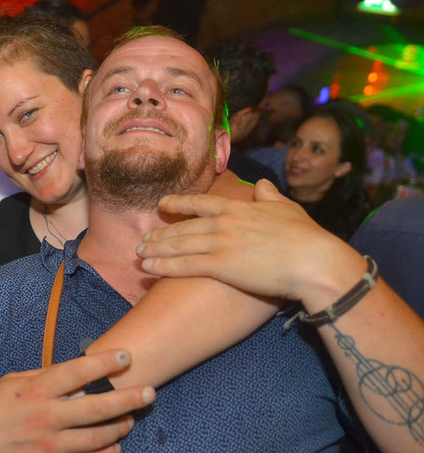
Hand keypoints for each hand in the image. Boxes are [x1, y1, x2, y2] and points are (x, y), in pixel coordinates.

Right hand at [0, 350, 153, 452]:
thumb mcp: (10, 383)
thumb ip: (43, 377)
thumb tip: (74, 371)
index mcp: (34, 390)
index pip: (78, 373)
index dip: (105, 363)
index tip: (126, 355)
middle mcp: (47, 416)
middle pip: (99, 406)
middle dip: (129, 397)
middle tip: (149, 391)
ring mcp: (51, 445)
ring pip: (100, 436)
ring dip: (121, 425)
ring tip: (131, 417)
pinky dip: (108, 452)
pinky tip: (115, 444)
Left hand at [136, 179, 361, 303]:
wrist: (314, 261)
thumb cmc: (306, 237)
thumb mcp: (287, 209)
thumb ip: (269, 196)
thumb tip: (261, 184)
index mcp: (239, 208)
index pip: (201, 203)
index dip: (178, 203)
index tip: (162, 205)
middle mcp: (225, 223)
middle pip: (184, 227)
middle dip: (160, 233)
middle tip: (143, 239)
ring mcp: (221, 243)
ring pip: (179, 245)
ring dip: (156, 249)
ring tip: (140, 253)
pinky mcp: (221, 266)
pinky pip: (185, 265)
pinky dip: (163, 266)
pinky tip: (148, 268)